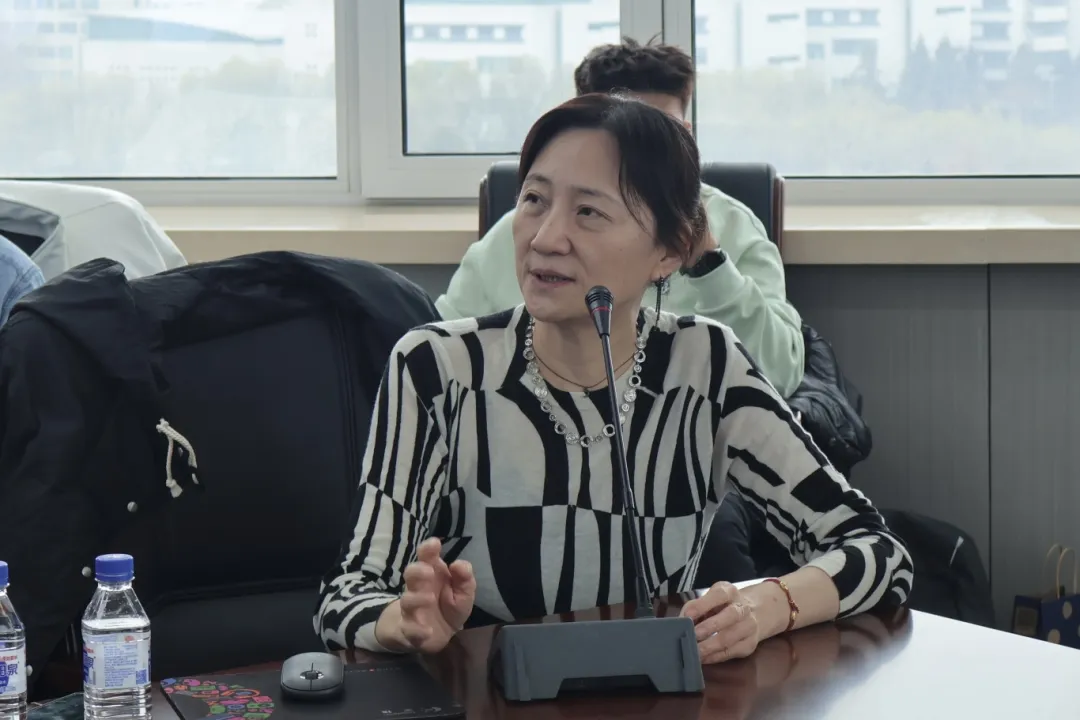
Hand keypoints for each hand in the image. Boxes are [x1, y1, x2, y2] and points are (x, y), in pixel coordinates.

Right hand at [386, 538, 475, 653]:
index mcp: (432, 574)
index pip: (426, 557)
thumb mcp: (463, 592)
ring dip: (417, 599)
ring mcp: (412, 609)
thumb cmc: (448, 606)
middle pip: (410, 574)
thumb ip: (464, 578)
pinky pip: (409, 630)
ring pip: (408, 601)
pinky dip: (417, 630)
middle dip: (417, 571)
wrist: (436, 635)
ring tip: (430, 598)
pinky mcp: (409, 630)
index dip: (428, 549)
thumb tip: (458, 564)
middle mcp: (418, 588)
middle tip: (429, 571)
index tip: (434, 544)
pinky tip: (427, 630)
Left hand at [680, 581, 760, 663]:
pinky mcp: (749, 644)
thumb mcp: (710, 599)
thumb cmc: (723, 606)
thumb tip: (680, 622)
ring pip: (730, 638)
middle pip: (729, 616)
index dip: (702, 605)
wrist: (754, 612)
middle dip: (708, 627)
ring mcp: (749, 627)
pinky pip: (731, 652)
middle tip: (691, 636)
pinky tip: (703, 658)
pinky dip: (714, 656)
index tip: (687, 616)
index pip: (719, 595)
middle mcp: (743, 608)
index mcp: (730, 592)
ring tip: (694, 651)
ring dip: (710, 646)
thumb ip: (695, 607)